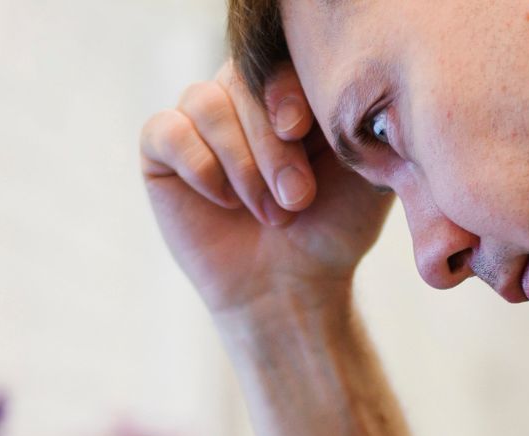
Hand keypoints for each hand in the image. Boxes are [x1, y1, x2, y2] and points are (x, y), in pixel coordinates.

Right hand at [139, 61, 393, 314]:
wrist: (290, 288)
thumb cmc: (331, 230)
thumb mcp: (367, 173)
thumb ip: (365, 125)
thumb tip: (359, 92)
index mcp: (291, 88)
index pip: (279, 55)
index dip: (285, 86)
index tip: (302, 129)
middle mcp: (242, 94)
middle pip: (242, 79)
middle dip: (271, 143)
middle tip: (297, 198)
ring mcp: (199, 121)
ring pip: (205, 102)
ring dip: (241, 161)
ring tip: (270, 212)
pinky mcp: (162, 151)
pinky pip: (166, 131)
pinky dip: (200, 166)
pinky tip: (224, 201)